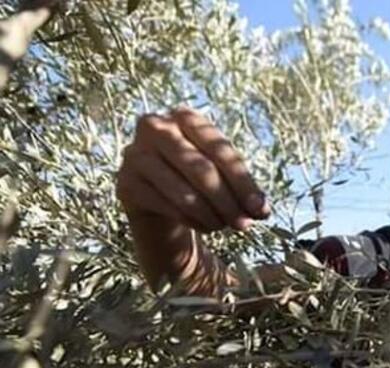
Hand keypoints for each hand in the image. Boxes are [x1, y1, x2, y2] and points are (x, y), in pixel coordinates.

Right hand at [117, 107, 269, 232]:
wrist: (158, 200)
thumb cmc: (198, 182)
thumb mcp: (222, 177)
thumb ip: (242, 189)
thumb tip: (261, 209)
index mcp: (185, 117)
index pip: (220, 150)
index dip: (244, 184)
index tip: (262, 211)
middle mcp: (155, 127)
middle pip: (201, 169)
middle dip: (227, 202)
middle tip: (244, 225)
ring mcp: (135, 155)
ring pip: (183, 192)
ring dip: (210, 216)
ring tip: (223, 226)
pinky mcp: (125, 184)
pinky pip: (166, 207)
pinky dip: (191, 221)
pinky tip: (203, 226)